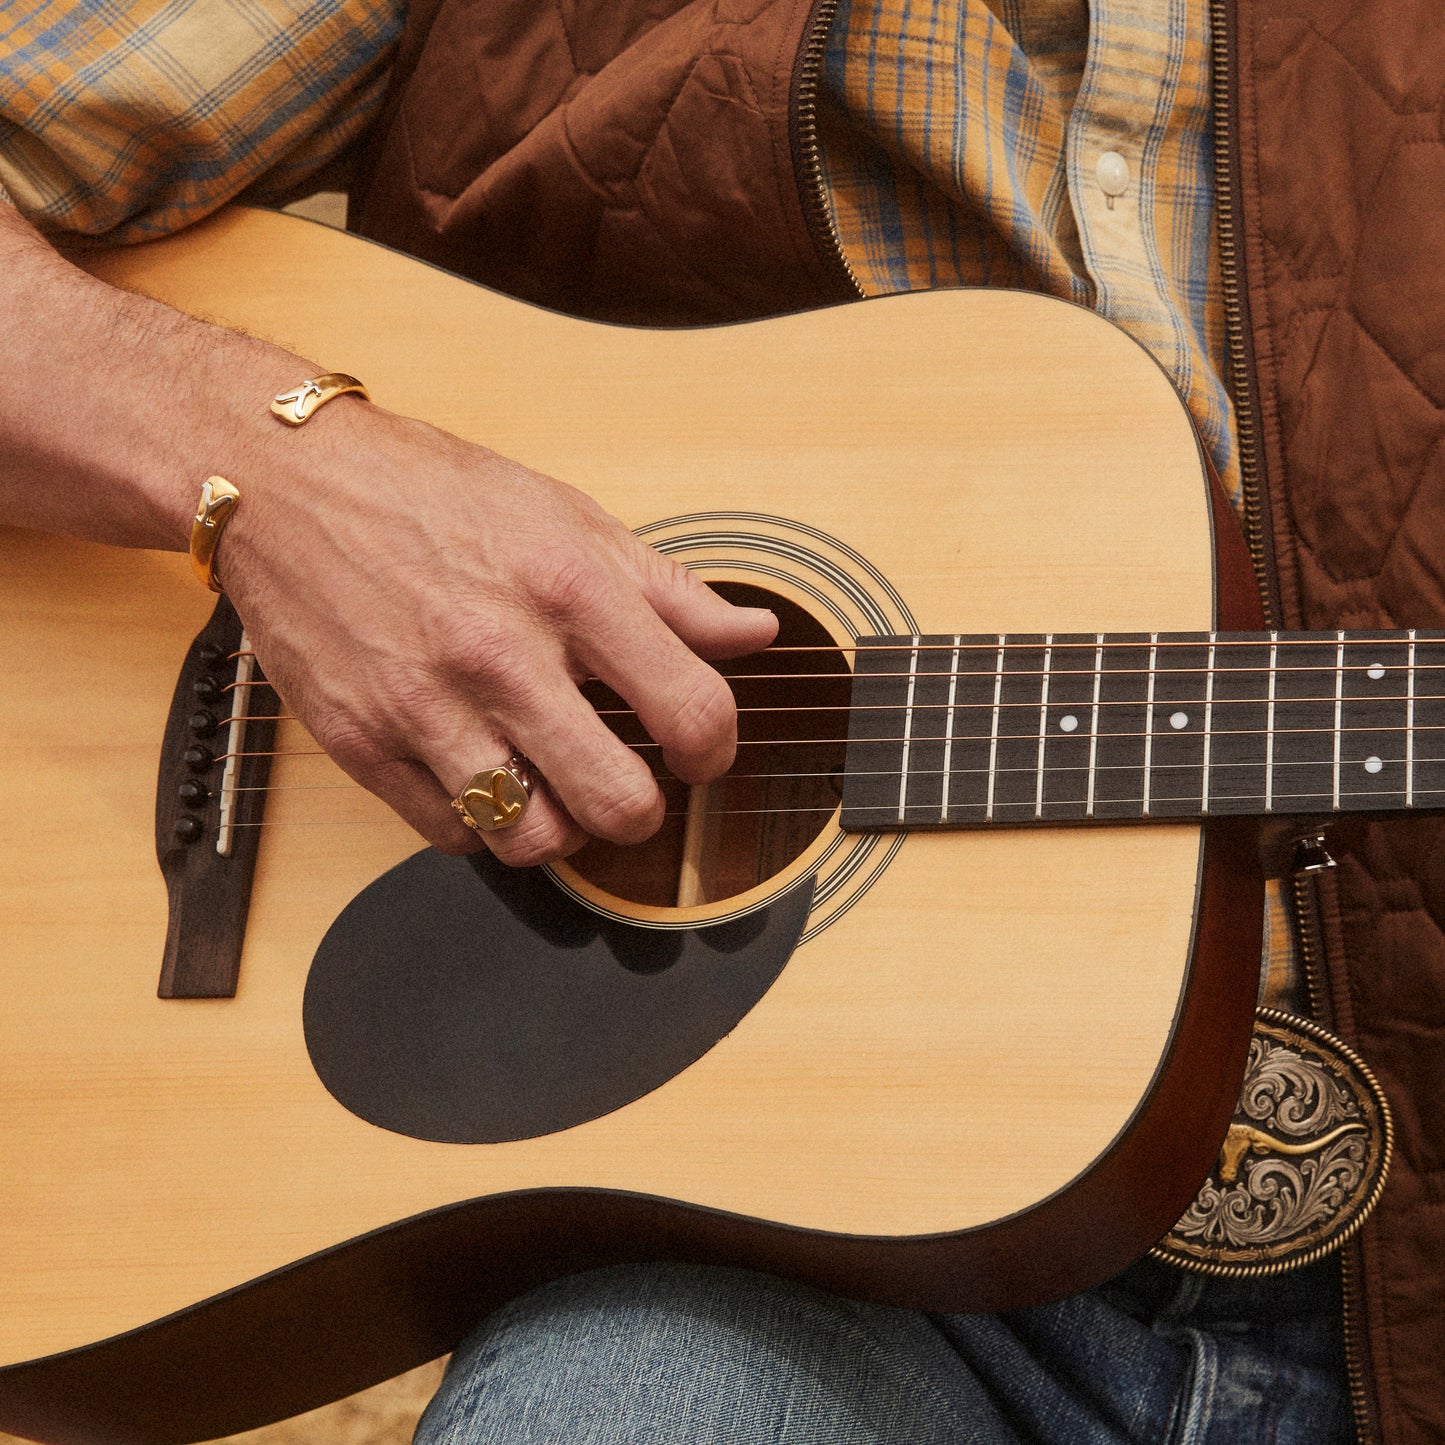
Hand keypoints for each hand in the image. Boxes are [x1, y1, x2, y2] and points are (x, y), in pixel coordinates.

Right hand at [221, 401, 776, 864]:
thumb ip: (670, 589)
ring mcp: (426, 705)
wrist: (285, 483)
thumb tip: (756, 634)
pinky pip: (451, 836)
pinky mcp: (363, 742)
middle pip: (618, 802)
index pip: (691, 710)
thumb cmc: (433, 495)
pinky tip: (484, 776)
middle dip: (642, 811)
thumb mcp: (567, 517)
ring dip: (559, 827)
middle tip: (630, 786)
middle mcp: (500, 653)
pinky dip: (481, 824)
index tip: (701, 753)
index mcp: (569, 587)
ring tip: (552, 785)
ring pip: (532, 839)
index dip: (716, 751)